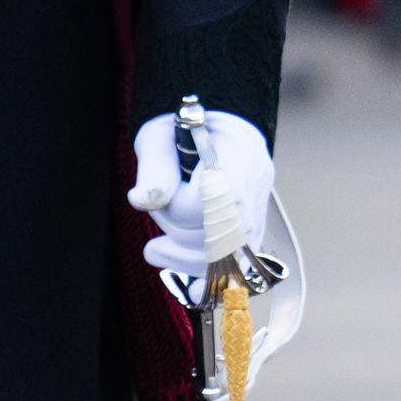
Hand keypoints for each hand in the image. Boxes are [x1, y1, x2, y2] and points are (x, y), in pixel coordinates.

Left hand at [130, 112, 274, 286]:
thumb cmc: (181, 128)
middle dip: (178, 233)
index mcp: (240, 155)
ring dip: (185, 258)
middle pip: (223, 234)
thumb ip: (154, 168)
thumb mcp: (159, 138)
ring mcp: (258, 210)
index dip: (180, 207)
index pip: (217, 201)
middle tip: (155, 214)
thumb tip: (142, 200)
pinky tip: (181, 273)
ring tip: (155, 249)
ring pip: (231, 257)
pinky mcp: (252, 229)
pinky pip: (234, 264)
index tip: (160, 195)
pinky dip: (202, 270)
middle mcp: (257, 185)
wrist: (209, 127)